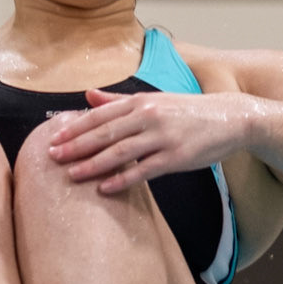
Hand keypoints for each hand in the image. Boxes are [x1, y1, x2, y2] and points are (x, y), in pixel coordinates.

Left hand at [46, 88, 252, 191]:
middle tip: (53, 157)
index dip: (75, 127)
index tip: (53, 138)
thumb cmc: (188, 112)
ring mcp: (163, 137)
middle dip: (76, 145)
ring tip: (72, 175)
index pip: (100, 115)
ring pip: (121, 151)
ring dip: (94, 164)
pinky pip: (144, 170)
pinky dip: (123, 179)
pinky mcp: (176, 157)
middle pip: (105, 133)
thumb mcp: (154, 100)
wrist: (230, 118)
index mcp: (141, 102)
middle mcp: (149, 116)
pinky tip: (105, 188)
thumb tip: (88, 95)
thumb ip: (119, 101)